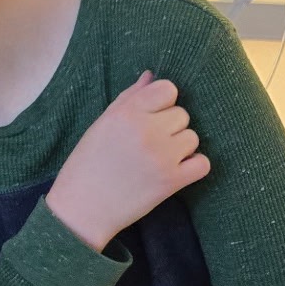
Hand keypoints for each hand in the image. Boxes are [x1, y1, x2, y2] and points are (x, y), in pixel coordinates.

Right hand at [46, 72, 210, 252]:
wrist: (81, 210)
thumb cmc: (87, 165)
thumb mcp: (102, 124)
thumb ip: (129, 98)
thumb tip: (151, 75)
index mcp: (127, 113)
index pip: (168, 89)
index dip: (162, 103)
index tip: (150, 117)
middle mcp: (147, 131)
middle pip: (182, 115)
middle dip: (169, 127)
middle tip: (148, 145)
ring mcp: (162, 156)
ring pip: (193, 137)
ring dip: (180, 147)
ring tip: (157, 160)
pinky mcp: (171, 181)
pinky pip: (203, 163)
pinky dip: (193, 167)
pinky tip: (176, 171)